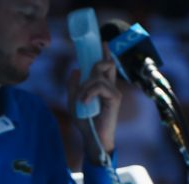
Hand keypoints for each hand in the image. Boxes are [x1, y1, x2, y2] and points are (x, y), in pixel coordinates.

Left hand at [68, 45, 121, 160]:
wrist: (92, 137)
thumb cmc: (85, 121)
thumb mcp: (73, 101)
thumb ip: (74, 86)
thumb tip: (76, 70)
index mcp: (102, 86)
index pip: (105, 66)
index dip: (105, 53)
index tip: (103, 42)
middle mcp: (110, 86)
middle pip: (103, 65)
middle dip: (94, 66)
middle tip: (87, 76)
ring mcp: (114, 91)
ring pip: (97, 77)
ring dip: (85, 88)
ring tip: (82, 101)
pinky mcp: (114, 98)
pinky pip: (99, 87)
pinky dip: (89, 93)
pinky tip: (85, 103)